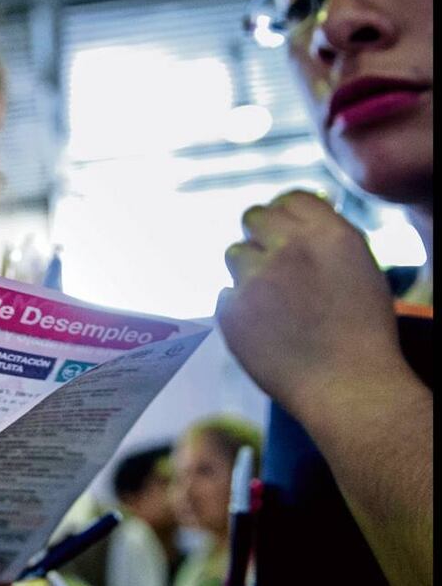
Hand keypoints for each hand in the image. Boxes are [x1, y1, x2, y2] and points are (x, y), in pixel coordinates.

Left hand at [216, 190, 404, 412]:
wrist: (347, 387)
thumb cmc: (361, 333)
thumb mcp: (359, 270)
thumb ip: (325, 239)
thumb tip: (294, 219)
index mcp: (329, 235)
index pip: (290, 199)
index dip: (284, 213)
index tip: (282, 228)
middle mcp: (289, 249)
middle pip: (253, 217)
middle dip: (259, 235)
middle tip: (270, 261)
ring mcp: (255, 279)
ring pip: (234, 254)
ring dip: (248, 272)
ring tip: (274, 305)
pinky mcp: (231, 310)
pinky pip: (225, 296)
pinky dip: (239, 310)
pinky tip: (265, 331)